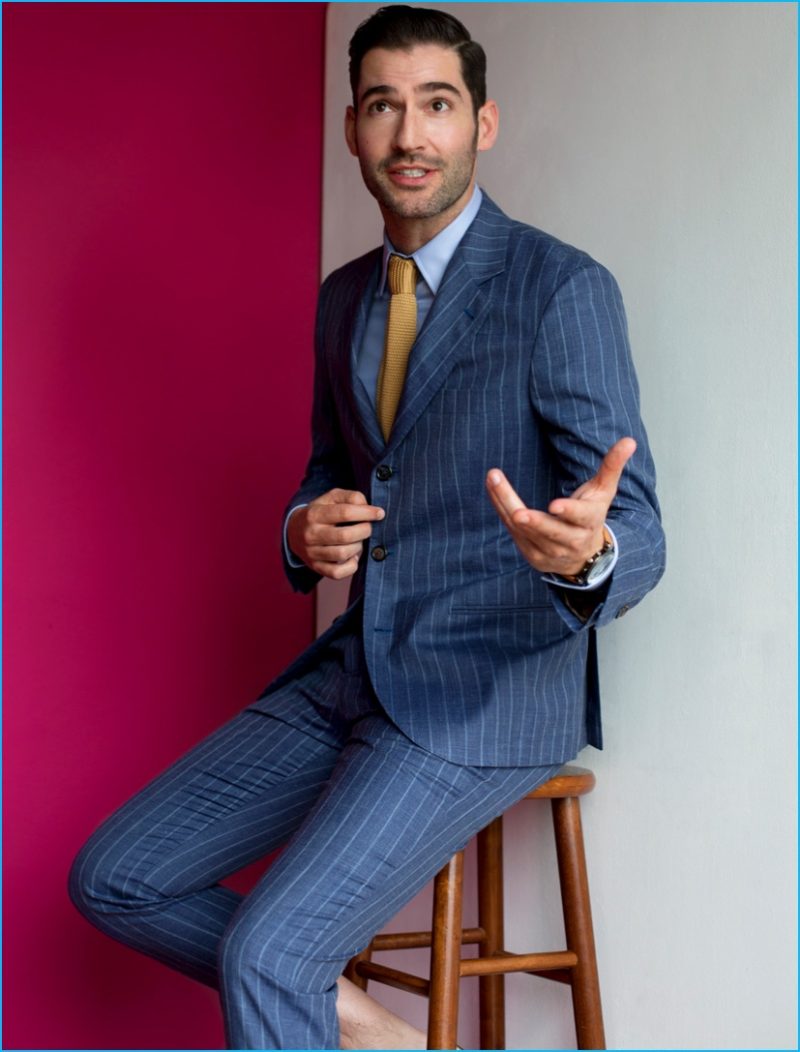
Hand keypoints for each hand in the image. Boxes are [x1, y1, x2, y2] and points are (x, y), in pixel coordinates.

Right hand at [287, 489, 384, 580]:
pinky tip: (353, 556)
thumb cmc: (320, 512)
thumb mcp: (331, 498)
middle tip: (367, 527)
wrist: (294, 531)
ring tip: (358, 540)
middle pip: (346, 536)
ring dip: (358, 547)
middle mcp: (311, 534)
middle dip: (364, 531)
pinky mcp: (316, 567)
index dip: (367, 513)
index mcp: (315, 513)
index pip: (345, 512)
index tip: (379, 513)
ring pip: (343, 554)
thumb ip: (350, 496)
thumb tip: (367, 506)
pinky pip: (337, 573)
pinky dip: (351, 566)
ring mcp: (312, 553)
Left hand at [485, 437, 635, 576]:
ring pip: (526, 530)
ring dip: (507, 504)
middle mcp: (570, 541)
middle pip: (549, 530)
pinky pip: (513, 532)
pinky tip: (492, 489)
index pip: (580, 517)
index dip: (569, 512)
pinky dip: (501, 509)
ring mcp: (551, 552)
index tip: (555, 505)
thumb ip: (612, 466)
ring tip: (493, 481)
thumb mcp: (603, 491)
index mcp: (589, 522)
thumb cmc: (591, 514)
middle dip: (534, 521)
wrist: (584, 556)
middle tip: (518, 513)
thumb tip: (629, 440)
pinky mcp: (533, 556)